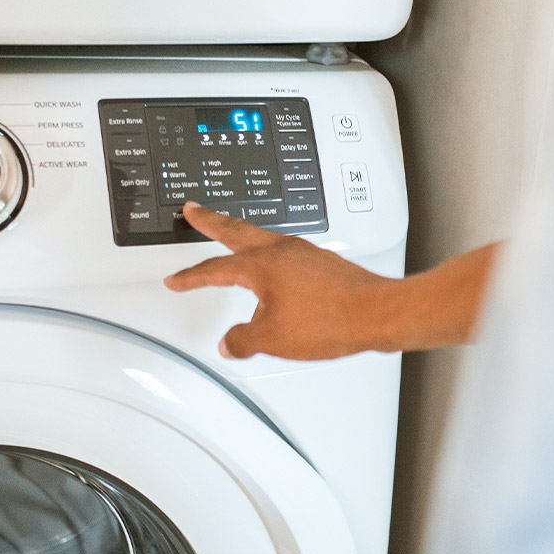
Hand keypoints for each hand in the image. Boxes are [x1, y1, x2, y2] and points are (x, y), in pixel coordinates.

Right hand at [163, 202, 403, 359]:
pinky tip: (273, 273)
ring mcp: (304, 253)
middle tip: (195, 211)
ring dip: (241, 236)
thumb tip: (230, 342)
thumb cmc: (331, 320)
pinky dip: (268, 256)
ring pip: (262, 238)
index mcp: (261, 265)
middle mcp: (282, 250)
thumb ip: (243, 340)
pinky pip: (285, 253)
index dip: (191, 276)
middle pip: (236, 230)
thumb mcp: (273, 339)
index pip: (215, 269)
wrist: (377, 314)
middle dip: (211, 221)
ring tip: (230, 238)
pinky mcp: (322, 262)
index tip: (176, 279)